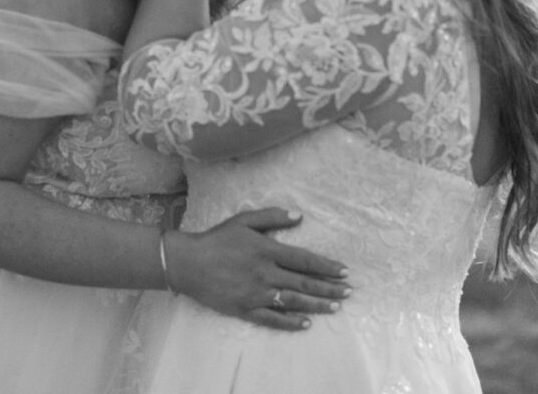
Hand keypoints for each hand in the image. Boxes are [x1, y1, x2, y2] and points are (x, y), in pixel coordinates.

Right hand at [166, 207, 350, 330]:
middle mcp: (265, 273)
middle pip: (303, 282)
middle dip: (328, 287)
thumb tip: (299, 216)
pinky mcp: (245, 309)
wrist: (189, 263)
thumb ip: (272, 216)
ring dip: (316, 304)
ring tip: (335, 307)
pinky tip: (306, 323)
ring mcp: (256, 293)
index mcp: (267, 250)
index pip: (304, 259)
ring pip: (293, 301)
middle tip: (348, 292)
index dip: (326, 266)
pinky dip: (290, 322)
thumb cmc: (217, 238)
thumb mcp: (244, 220)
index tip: (343, 271)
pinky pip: (272, 318)